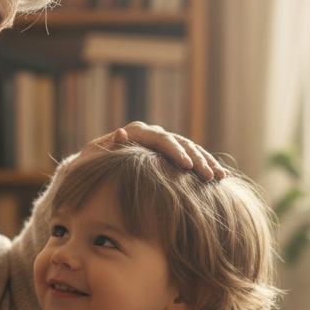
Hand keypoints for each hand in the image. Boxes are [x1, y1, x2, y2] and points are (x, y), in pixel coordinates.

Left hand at [80, 122, 227, 180]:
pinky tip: (219, 177)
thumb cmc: (89, 167)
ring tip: (219, 176)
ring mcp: (161, 143)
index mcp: (135, 133)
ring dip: (205, 161)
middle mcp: (151, 134)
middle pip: (179, 142)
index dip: (175, 151)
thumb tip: (121, 132)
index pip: (160, 139)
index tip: (187, 166)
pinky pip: (191, 157)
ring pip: (189, 148)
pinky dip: (205, 165)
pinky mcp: (168, 155)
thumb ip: (107, 148)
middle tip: (208, 176)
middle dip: (196, 159)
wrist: (93, 168)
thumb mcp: (92, 158)